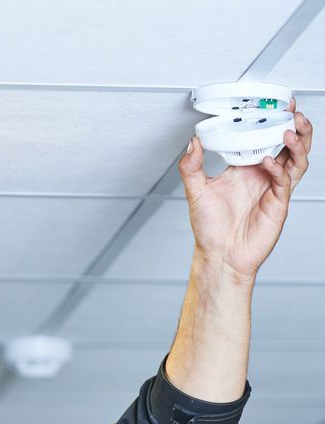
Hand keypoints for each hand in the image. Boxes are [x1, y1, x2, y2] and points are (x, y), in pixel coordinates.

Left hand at [178, 97, 312, 280]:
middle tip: (292, 110)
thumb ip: (191, 167)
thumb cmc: (210, 229)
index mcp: (244, 169)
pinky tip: (268, 162)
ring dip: (296, 143)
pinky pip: (285, 180)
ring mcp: (272, 188)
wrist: (220, 256)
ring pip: (296, 159)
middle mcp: (261, 176)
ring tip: (290, 129)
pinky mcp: (278, 203)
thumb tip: (192, 142)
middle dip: (294, 125)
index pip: (263, 138)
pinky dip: (279, 168)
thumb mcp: (196, 192)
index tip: (271, 104)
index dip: (270, 121)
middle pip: (288, 144)